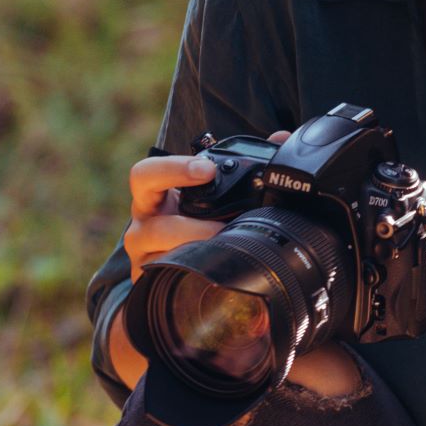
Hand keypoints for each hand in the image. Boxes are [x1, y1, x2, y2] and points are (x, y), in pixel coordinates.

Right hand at [109, 132, 291, 387]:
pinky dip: (196, 280)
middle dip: (191, 227)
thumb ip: (241, 163)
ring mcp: (146, 260)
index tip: (207, 170)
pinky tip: (220, 279)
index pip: (145, 175)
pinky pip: (169, 284)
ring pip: (163, 259)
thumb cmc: (193, 220)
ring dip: (197, 256)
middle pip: (153, 226)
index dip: (173, 169)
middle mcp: (143, 227)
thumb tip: (283, 138)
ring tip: (227, 256)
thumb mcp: (206, 191)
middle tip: (223, 227)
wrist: (168, 270)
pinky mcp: (153, 288)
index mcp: (153, 197)